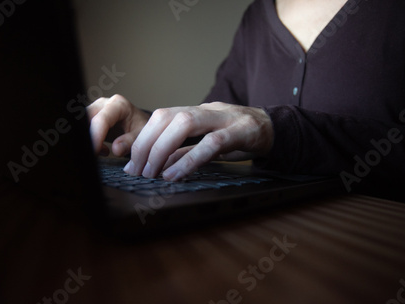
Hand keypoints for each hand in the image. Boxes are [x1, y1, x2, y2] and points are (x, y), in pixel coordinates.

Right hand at [87, 94, 149, 155]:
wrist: (140, 124)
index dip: (96, 136)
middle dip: (89, 137)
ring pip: (82, 123)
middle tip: (96, 153)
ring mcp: (96, 109)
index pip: (101, 119)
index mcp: (118, 105)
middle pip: (87, 118)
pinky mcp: (91, 117)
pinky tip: (103, 149)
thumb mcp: (141, 135)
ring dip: (89, 139)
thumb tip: (116, 149)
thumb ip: (130, 142)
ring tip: (104, 151)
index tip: (95, 151)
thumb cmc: (141, 127)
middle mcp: (104, 104)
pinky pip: (84, 128)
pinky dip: (90, 141)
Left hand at [124, 102, 273, 180]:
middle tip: (137, 171)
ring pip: (186, 124)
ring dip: (162, 149)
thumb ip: (184, 151)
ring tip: (152, 173)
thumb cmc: (238, 136)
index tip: (130, 162)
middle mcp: (207, 110)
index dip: (141, 138)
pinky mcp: (242, 131)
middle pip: (167, 117)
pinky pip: (212, 143)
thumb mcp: (206, 142)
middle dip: (146, 144)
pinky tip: (175, 175)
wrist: (274, 129)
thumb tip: (158, 166)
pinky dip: (189, 160)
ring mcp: (225, 118)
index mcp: (196, 111)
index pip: (160, 117)